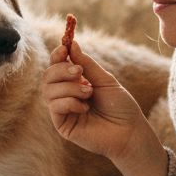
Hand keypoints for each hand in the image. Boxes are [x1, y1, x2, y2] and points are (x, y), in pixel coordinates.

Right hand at [41, 38, 149, 162]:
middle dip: (61, 70)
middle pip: (47, 77)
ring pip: (49, 91)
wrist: (129, 131)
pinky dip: (69, 102)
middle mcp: (65, 96)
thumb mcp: (104, 80)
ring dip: (69, 88)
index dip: (57, 55)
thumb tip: (71, 44)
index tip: (64, 47)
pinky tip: (85, 108)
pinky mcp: (62, 125)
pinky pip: (55, 106)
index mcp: (74, 83)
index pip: (56, 66)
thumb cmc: (120, 106)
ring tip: (88, 92)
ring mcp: (62, 111)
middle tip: (80, 72)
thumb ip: (86, 64)